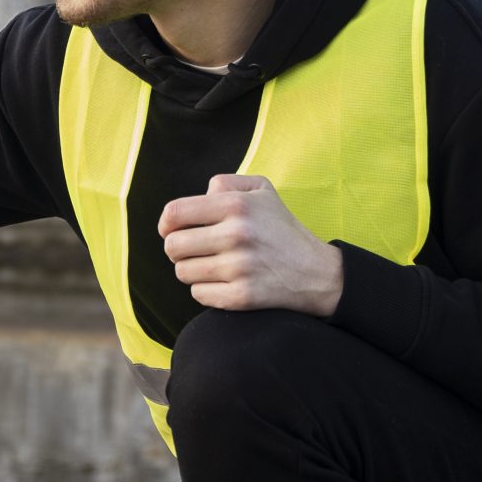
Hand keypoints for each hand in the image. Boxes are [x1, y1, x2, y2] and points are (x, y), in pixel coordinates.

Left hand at [157, 174, 343, 314]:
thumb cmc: (281, 228)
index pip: (175, 214)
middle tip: (194, 250)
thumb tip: (196, 197)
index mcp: (237, 205)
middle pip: (173, 247)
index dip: (165, 224)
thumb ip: (224, 184)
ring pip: (183, 272)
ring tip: (212, 265)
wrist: (316, 272)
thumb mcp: (262, 190)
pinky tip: (224, 282)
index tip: (170, 230)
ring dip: (192, 270)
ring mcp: (239, 268)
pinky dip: (205, 290)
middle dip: (177, 249)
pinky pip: (198, 294)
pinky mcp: (241, 296)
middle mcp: (237, 235)